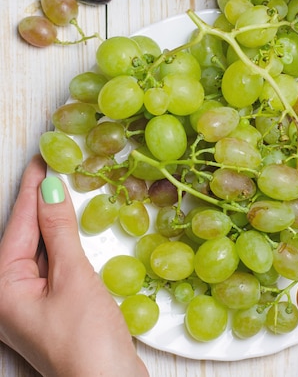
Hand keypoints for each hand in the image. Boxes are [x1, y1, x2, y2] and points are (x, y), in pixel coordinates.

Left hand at [0, 155, 148, 376]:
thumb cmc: (87, 339)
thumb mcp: (73, 276)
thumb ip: (59, 230)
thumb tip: (49, 189)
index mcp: (2, 291)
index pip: (18, 227)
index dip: (31, 190)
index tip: (42, 160)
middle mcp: (9, 298)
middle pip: (23, 237)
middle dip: (38, 202)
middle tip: (52, 167)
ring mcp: (30, 305)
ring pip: (38, 250)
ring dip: (51, 221)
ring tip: (62, 188)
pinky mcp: (52, 310)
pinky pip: (52, 265)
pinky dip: (62, 243)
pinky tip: (71, 226)